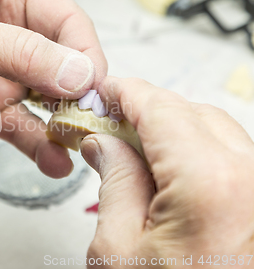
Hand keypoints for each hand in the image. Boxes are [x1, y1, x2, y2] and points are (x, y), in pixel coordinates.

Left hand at [0, 0, 106, 175]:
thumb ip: (20, 54)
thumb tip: (77, 70)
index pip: (63, 18)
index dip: (83, 51)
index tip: (92, 84)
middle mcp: (5, 28)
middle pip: (59, 60)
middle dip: (75, 91)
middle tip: (87, 119)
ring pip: (42, 97)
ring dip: (59, 122)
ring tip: (73, 145)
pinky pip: (18, 123)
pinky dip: (35, 142)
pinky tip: (50, 159)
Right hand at [81, 77, 253, 266]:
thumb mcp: (118, 248)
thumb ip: (114, 180)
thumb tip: (103, 142)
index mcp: (211, 184)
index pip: (161, 108)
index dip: (125, 93)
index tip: (103, 92)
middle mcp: (253, 182)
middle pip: (193, 114)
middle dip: (147, 112)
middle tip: (108, 126)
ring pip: (217, 134)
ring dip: (173, 133)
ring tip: (134, 154)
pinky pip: (233, 162)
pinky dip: (196, 156)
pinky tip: (166, 174)